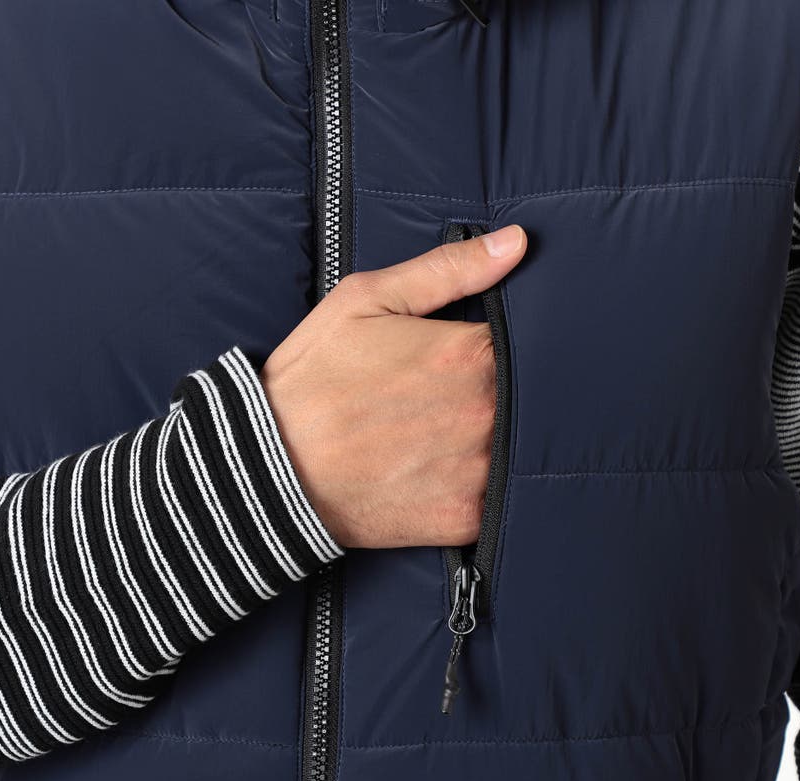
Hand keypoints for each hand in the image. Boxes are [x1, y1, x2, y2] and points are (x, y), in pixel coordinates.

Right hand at [260, 224, 527, 548]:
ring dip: (498, 438)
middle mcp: (484, 414)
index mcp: (467, 355)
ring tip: (449, 435)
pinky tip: (448, 473)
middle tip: (457, 397)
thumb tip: (516, 243)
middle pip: (529, 395)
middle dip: (505, 391)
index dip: (507, 346)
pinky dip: (483, 485)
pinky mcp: (466, 519)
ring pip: (518, 446)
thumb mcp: (365, 302)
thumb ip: (446, 270)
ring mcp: (478, 470)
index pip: (529, 342)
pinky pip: (499, 498)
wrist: (270, 470)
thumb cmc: (312, 380)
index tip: (481, 355)